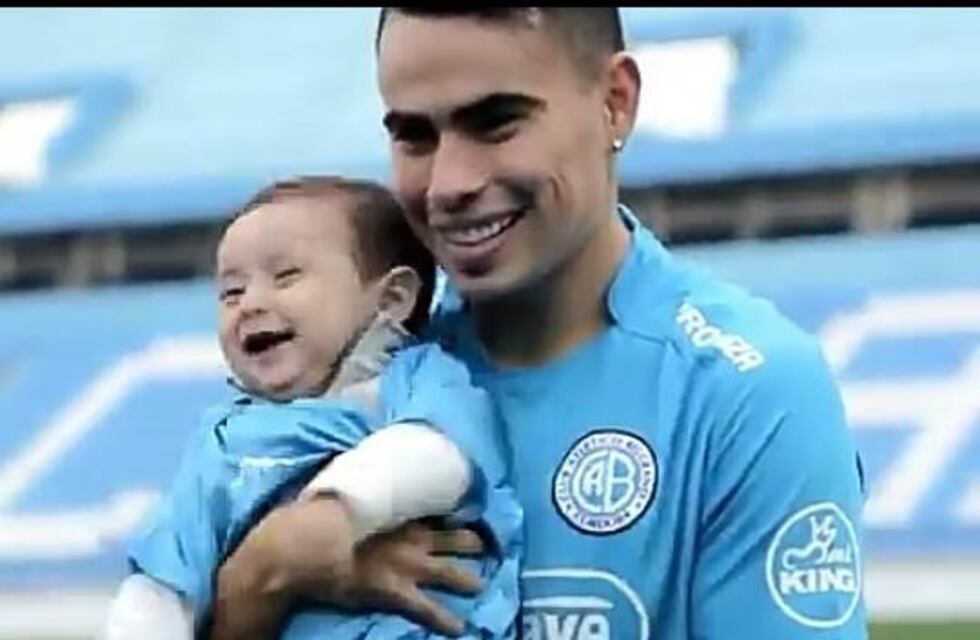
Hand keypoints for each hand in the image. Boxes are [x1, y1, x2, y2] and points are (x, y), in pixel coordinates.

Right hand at [211, 498, 485, 637]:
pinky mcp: (395, 591)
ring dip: (467, 579)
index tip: (465, 510)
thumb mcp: (342, 499)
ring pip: (448, 571)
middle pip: (451, 539)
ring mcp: (406, 565)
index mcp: (396, 512)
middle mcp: (409, 536)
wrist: (301, 548)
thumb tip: (358, 478)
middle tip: (484, 546)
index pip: (432, 510)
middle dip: (469, 543)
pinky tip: (459, 627)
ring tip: (481, 585)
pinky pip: (428, 608)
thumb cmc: (315, 519)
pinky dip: (445, 619)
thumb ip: (360, 495)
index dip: (450, 512)